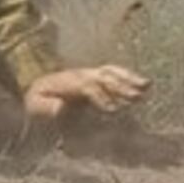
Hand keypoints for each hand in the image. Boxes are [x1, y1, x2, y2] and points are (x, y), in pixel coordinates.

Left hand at [22, 65, 150, 120]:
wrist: (36, 85)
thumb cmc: (37, 100)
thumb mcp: (36, 105)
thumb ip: (48, 108)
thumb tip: (62, 108)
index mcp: (68, 83)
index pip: (88, 88)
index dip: (101, 97)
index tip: (113, 110)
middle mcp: (82, 75)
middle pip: (104, 78)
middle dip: (121, 87)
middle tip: (137, 97)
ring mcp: (90, 74)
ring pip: (112, 73)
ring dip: (130, 79)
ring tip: (147, 86)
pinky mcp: (97, 76)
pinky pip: (115, 73)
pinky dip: (130, 76)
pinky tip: (146, 83)